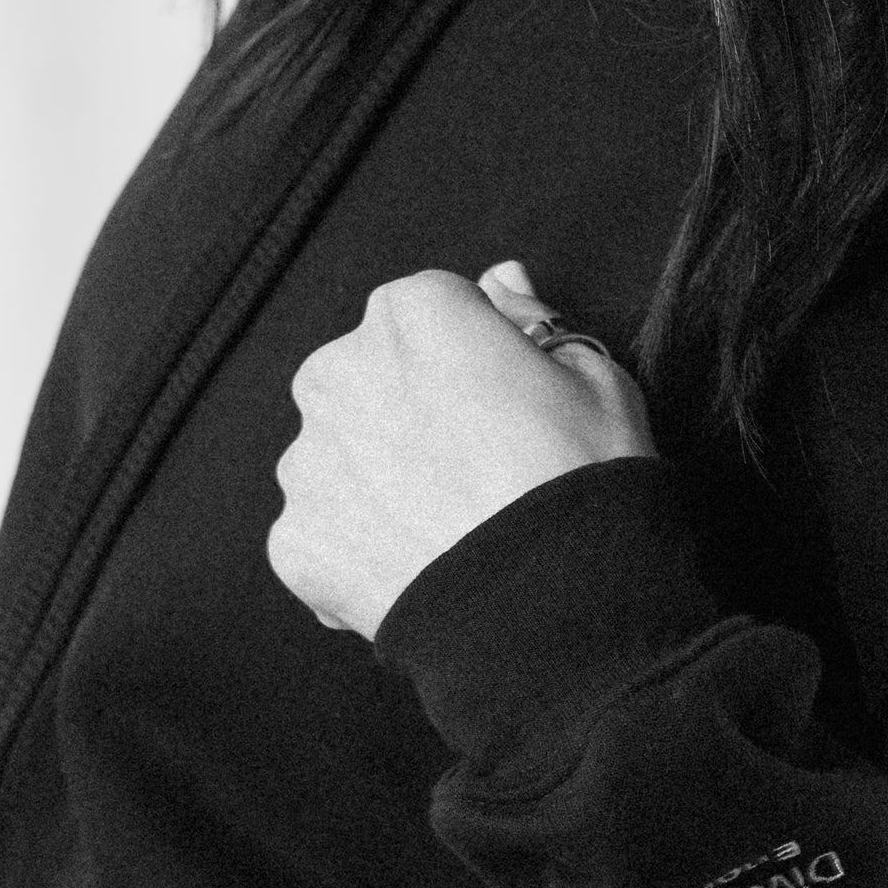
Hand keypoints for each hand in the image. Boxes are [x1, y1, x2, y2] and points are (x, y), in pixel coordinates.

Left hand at [269, 257, 656, 638]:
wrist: (552, 609)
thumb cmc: (584, 478)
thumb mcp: (592, 374)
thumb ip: (532, 319)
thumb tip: (501, 279)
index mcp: (412, 311)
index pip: (432, 315)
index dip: (473, 361)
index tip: (504, 407)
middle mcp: (338, 371)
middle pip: (369, 379)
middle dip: (407, 413)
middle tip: (473, 471)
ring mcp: (308, 461)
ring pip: (339, 458)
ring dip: (376, 483)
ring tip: (445, 529)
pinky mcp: (294, 539)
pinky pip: (321, 535)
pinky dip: (357, 552)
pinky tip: (416, 570)